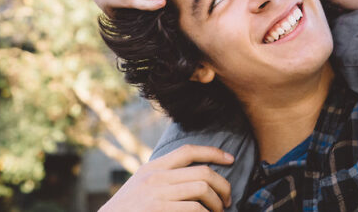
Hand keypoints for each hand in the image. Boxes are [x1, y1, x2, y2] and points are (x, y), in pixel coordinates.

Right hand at [101, 145, 233, 211]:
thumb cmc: (127, 211)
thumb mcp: (141, 187)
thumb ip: (163, 178)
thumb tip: (195, 177)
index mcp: (152, 168)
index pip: (188, 151)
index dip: (213, 152)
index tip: (230, 159)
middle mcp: (155, 177)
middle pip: (202, 172)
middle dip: (223, 186)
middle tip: (227, 200)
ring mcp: (157, 194)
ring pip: (202, 190)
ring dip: (217, 203)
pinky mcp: (158, 210)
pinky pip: (194, 209)